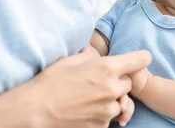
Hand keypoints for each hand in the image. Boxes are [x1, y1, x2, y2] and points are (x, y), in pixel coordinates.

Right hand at [26, 48, 150, 127]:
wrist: (34, 111)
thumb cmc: (49, 83)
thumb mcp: (69, 61)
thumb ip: (89, 57)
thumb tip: (94, 53)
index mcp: (106, 68)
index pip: (140, 59)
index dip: (140, 58)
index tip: (138, 60)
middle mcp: (112, 89)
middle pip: (129, 83)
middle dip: (118, 82)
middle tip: (98, 83)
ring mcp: (108, 110)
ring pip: (120, 103)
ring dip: (110, 101)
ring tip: (88, 99)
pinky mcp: (101, 127)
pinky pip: (108, 119)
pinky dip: (100, 116)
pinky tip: (84, 112)